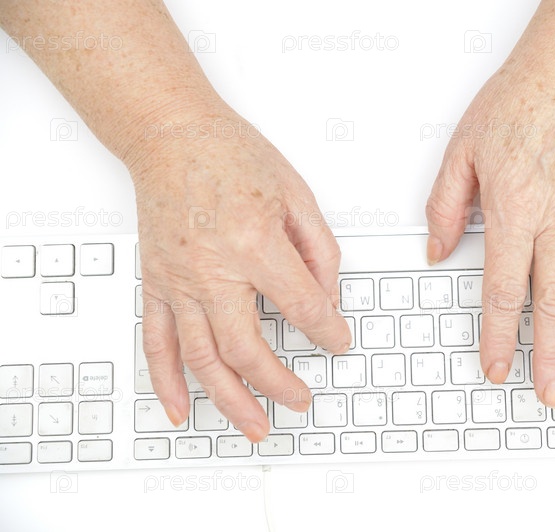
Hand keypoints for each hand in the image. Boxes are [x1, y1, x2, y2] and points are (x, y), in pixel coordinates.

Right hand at [131, 111, 350, 441]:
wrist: (170, 136)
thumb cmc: (230, 155)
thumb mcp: (296, 194)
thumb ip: (319, 250)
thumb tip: (330, 298)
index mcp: (254, 242)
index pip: (302, 306)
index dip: (328, 331)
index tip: (338, 341)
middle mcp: (212, 269)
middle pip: (249, 349)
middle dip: (280, 383)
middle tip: (301, 400)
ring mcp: (178, 281)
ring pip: (203, 359)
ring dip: (231, 401)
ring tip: (256, 426)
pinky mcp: (155, 284)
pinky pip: (157, 343)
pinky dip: (168, 383)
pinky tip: (182, 410)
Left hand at [425, 57, 554, 406]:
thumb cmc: (518, 105)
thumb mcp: (462, 152)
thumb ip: (445, 207)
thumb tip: (436, 252)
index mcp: (515, 212)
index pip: (503, 291)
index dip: (497, 336)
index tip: (495, 367)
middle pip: (554, 304)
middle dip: (548, 357)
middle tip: (547, 395)